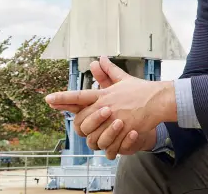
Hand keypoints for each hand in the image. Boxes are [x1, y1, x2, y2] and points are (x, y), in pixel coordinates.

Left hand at [45, 57, 175, 157]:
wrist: (158, 100)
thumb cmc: (141, 90)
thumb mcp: (123, 79)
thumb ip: (109, 72)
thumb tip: (100, 59)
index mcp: (104, 95)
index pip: (78, 96)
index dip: (62, 98)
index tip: (48, 99)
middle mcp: (106, 107)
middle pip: (82, 121)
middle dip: (80, 127)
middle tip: (85, 128)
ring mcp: (115, 120)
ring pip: (94, 136)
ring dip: (96, 139)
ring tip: (102, 137)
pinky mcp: (124, 131)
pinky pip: (110, 146)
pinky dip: (110, 149)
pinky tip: (112, 147)